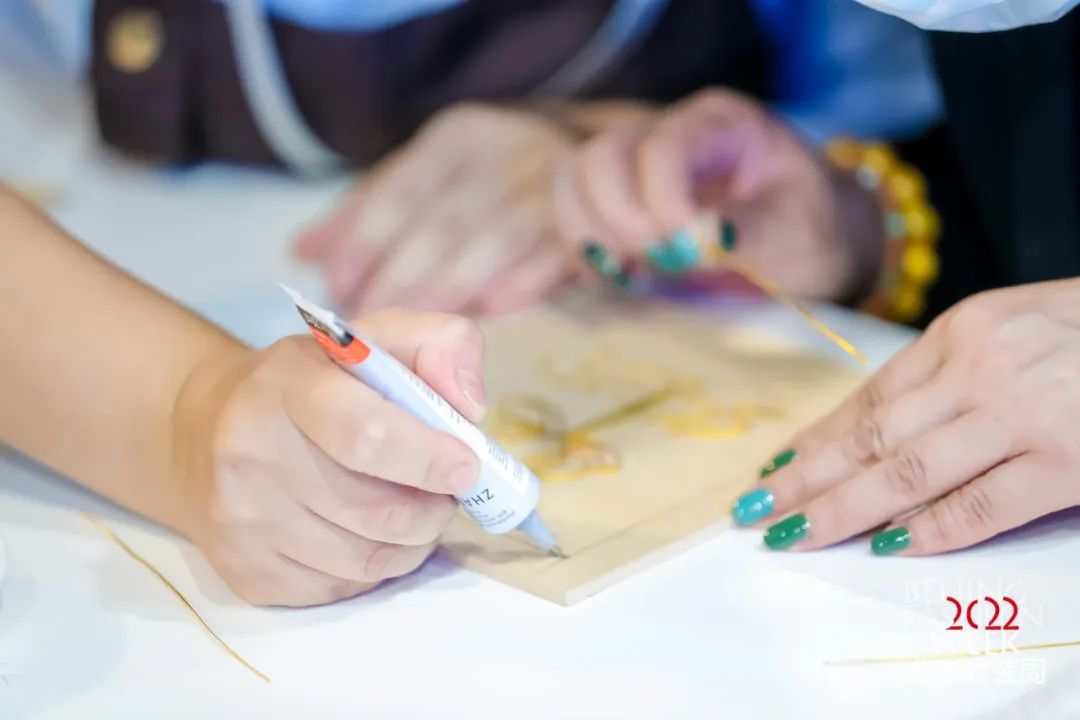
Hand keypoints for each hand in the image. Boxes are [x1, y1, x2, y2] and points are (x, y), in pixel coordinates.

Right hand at [173, 310, 486, 605]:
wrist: (204, 430)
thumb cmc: (314, 381)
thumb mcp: (376, 339)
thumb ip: (441, 346)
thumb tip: (472, 406)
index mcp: (289, 385)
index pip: (367, 435)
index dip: (429, 458)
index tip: (467, 466)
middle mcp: (252, 453)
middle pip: (376, 511)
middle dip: (433, 508)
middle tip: (446, 492)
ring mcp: (242, 520)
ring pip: (366, 560)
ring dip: (412, 542)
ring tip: (414, 510)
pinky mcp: (246, 572)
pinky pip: (343, 590)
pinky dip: (377, 569)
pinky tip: (371, 535)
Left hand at [295, 104, 575, 315]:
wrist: (598, 164)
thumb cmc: (493, 180)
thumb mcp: (431, 177)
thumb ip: (369, 211)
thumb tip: (301, 250)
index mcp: (459, 138)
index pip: (402, 187)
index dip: (366, 236)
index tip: (337, 284)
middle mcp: (504, 154)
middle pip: (443, 218)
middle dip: (401, 272)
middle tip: (368, 321)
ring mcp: (550, 188)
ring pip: (493, 238)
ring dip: (452, 282)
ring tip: (415, 322)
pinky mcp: (586, 223)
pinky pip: (553, 253)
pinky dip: (524, 280)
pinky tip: (493, 307)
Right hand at [554, 88, 883, 300]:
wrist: (810, 240)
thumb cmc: (812, 230)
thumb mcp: (799, 234)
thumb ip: (748, 235)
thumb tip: (692, 243)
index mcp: (716, 124)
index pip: (660, 145)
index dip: (662, 201)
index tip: (688, 253)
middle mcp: (663, 137)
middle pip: (595, 159)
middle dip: (616, 220)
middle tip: (652, 265)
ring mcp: (633, 173)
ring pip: (568, 186)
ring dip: (585, 238)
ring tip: (626, 275)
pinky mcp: (616, 212)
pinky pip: (565, 224)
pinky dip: (563, 258)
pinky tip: (560, 289)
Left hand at [734, 280, 1079, 554]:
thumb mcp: (1009, 327)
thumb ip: (947, 373)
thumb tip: (872, 427)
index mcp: (961, 332)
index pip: (867, 398)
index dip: (815, 439)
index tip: (773, 470)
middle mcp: (982, 369)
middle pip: (872, 437)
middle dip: (808, 480)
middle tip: (758, 512)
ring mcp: (1025, 416)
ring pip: (908, 473)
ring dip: (844, 510)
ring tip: (796, 534)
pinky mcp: (1070, 463)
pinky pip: (984, 505)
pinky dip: (933, 530)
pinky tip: (887, 546)